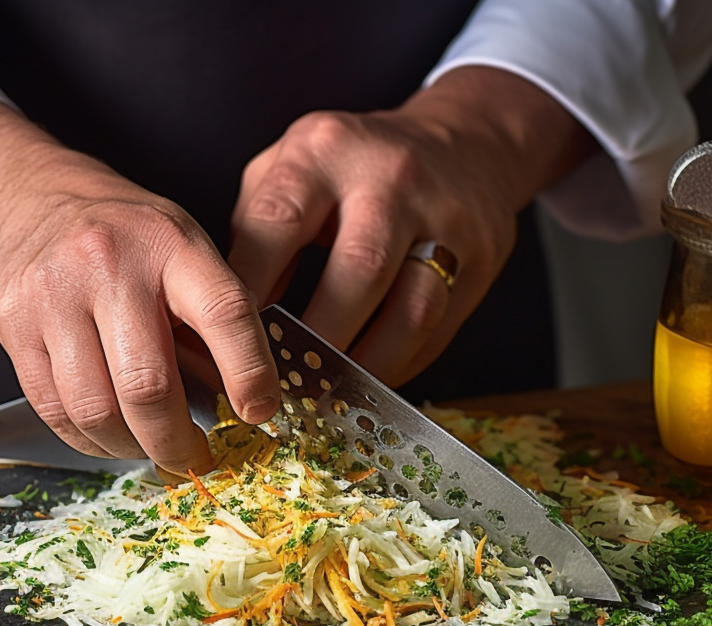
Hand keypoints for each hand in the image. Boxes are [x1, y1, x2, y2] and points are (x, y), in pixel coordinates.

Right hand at [0, 99, 279, 474]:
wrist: (27, 197)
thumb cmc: (122, 234)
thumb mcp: (181, 247)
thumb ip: (211, 313)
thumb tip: (245, 399)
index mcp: (170, 244)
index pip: (223, 312)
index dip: (249, 373)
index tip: (259, 413)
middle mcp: (109, 266)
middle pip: (148, 386)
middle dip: (177, 441)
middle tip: (194, 459)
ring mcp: (53, 296)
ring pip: (96, 410)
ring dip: (130, 448)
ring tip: (148, 448)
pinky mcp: (13, 326)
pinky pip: (54, 410)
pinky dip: (88, 439)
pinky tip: (108, 435)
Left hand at [229, 67, 595, 385]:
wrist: (462, 140)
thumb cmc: (352, 166)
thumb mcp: (290, 169)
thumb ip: (256, 234)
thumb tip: (232, 319)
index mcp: (322, 153)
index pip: (279, 223)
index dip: (252, 289)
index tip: (230, 342)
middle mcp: (389, 179)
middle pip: (359, 270)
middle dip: (320, 338)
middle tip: (288, 387)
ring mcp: (445, 216)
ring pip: (413, 308)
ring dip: (368, 364)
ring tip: (332, 399)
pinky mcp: (481, 255)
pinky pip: (441, 326)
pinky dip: (402, 363)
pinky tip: (370, 382)